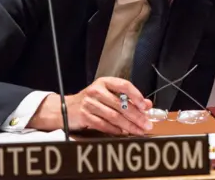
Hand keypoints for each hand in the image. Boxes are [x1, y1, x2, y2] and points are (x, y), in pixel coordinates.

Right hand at [29, 77, 152, 135]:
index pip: (124, 86)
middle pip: (121, 104)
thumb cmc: (92, 100)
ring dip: (129, 125)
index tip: (145, 106)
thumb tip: (148, 105)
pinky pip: (103, 124)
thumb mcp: (109, 94)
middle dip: (136, 116)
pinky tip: (123, 133)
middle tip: (146, 124)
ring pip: (114, 116)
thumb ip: (129, 98)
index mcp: (105, 82)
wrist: (66, 107)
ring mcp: (89, 103)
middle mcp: (96, 90)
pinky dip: (115, 130)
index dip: (137, 96)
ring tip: (138, 130)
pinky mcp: (84, 116)